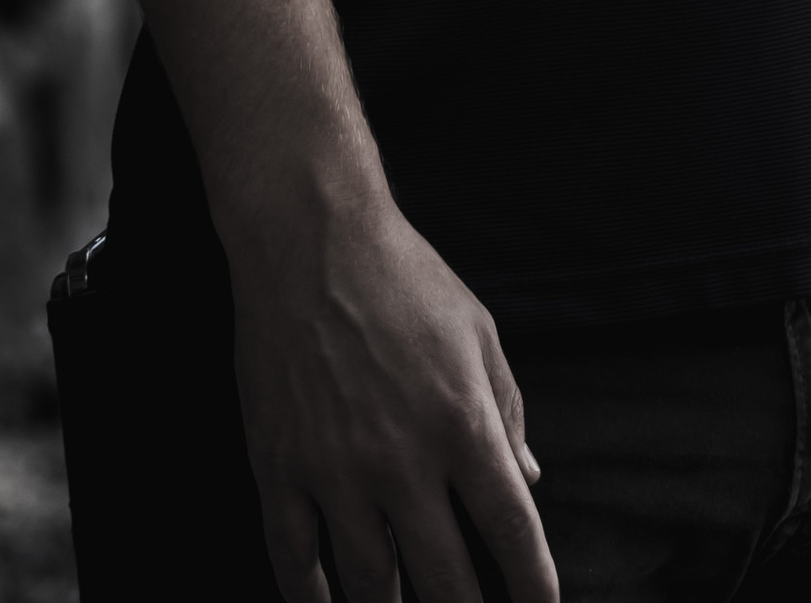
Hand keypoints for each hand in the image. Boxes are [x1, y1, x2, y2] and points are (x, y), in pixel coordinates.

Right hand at [228, 180, 553, 602]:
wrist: (312, 243)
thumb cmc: (407, 280)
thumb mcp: (478, 332)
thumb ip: (507, 410)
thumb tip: (527, 480)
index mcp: (462, 422)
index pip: (509, 527)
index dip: (530, 582)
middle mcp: (402, 460)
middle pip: (444, 574)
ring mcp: (335, 472)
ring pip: (369, 582)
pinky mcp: (279, 470)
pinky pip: (294, 559)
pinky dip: (309, 598)